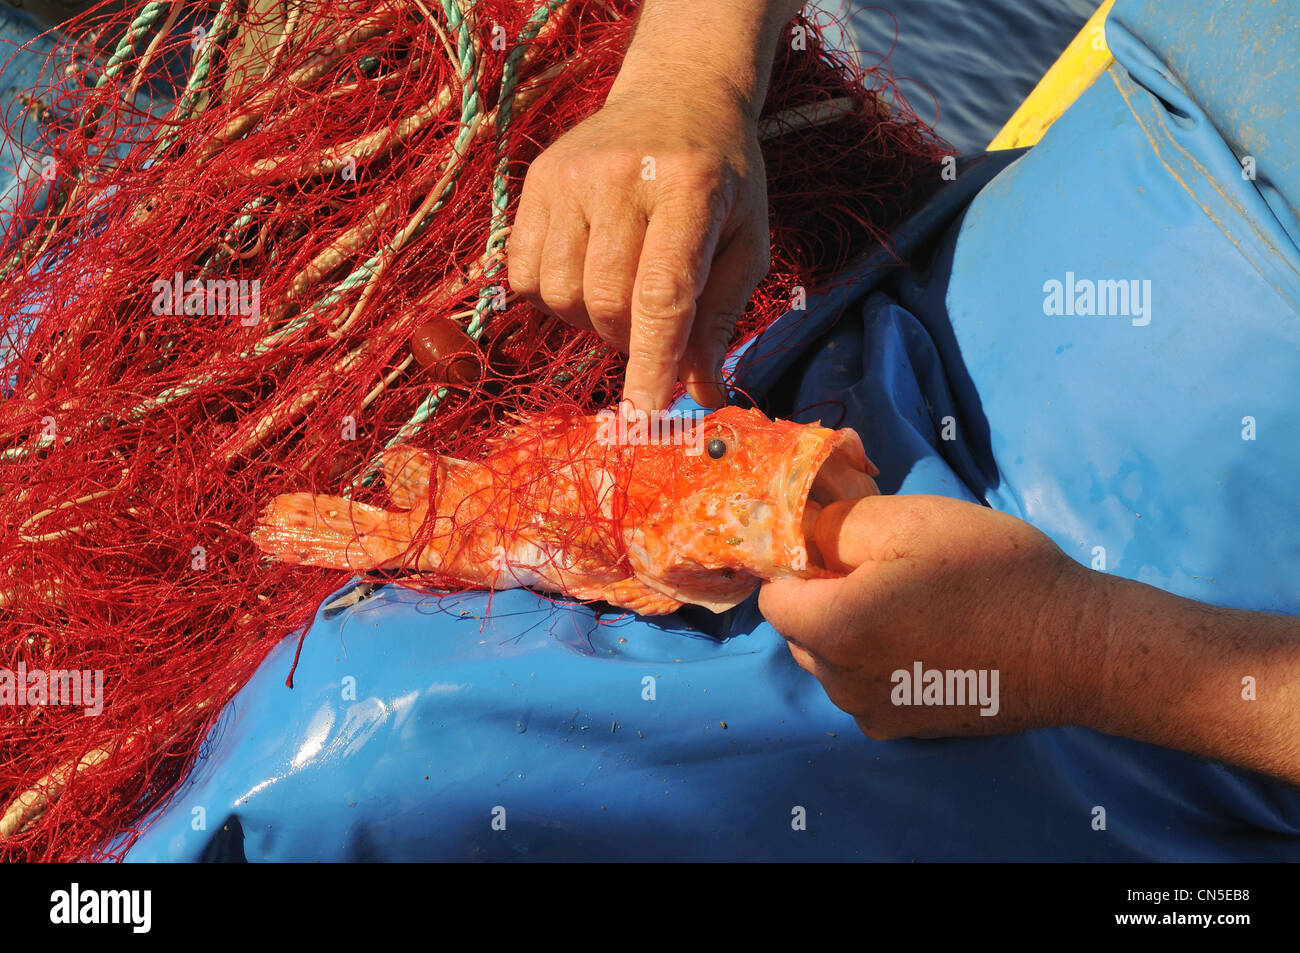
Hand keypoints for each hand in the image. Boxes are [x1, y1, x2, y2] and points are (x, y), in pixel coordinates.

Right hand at [508, 82, 770, 410]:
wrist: (678, 95)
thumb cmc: (722, 179)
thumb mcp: (745, 243)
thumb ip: (721, 319)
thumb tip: (702, 396)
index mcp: (690, 189)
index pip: (662, 293)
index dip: (652, 360)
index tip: (645, 412)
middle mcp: (622, 177)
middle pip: (606, 301)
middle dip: (628, 338)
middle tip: (650, 324)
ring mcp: (570, 176)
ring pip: (559, 294)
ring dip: (589, 318)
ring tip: (619, 287)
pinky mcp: (536, 181)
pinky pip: (523, 274)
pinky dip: (551, 296)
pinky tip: (584, 271)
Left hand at [759, 495, 1101, 738]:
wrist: (1075, 647)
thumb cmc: (992, 574)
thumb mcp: (907, 520)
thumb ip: (833, 524)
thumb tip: (799, 533)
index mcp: (833, 630)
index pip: (773, 595)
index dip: (800, 562)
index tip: (841, 546)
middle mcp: (840, 683)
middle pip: (799, 629)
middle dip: (825, 596)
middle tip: (886, 567)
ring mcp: (872, 713)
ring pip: (831, 659)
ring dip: (852, 628)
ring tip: (915, 601)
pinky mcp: (904, 729)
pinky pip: (864, 685)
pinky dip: (879, 660)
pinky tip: (930, 638)